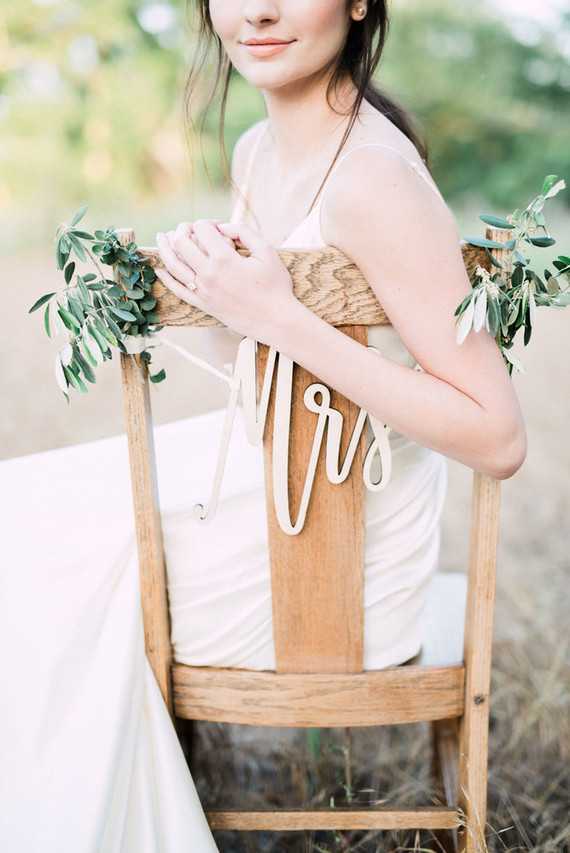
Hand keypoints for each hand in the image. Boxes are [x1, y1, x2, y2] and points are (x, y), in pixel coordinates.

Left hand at [155, 219, 295, 342]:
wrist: (275, 320)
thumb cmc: (275, 286)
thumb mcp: (267, 251)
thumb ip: (245, 231)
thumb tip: (223, 227)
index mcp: (224, 259)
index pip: (201, 229)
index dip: (208, 222)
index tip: (218, 227)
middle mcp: (208, 274)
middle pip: (181, 243)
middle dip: (181, 229)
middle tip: (187, 227)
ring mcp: (203, 291)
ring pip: (173, 265)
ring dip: (164, 248)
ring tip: (161, 237)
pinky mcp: (203, 304)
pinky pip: (178, 290)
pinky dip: (166, 278)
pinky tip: (159, 270)